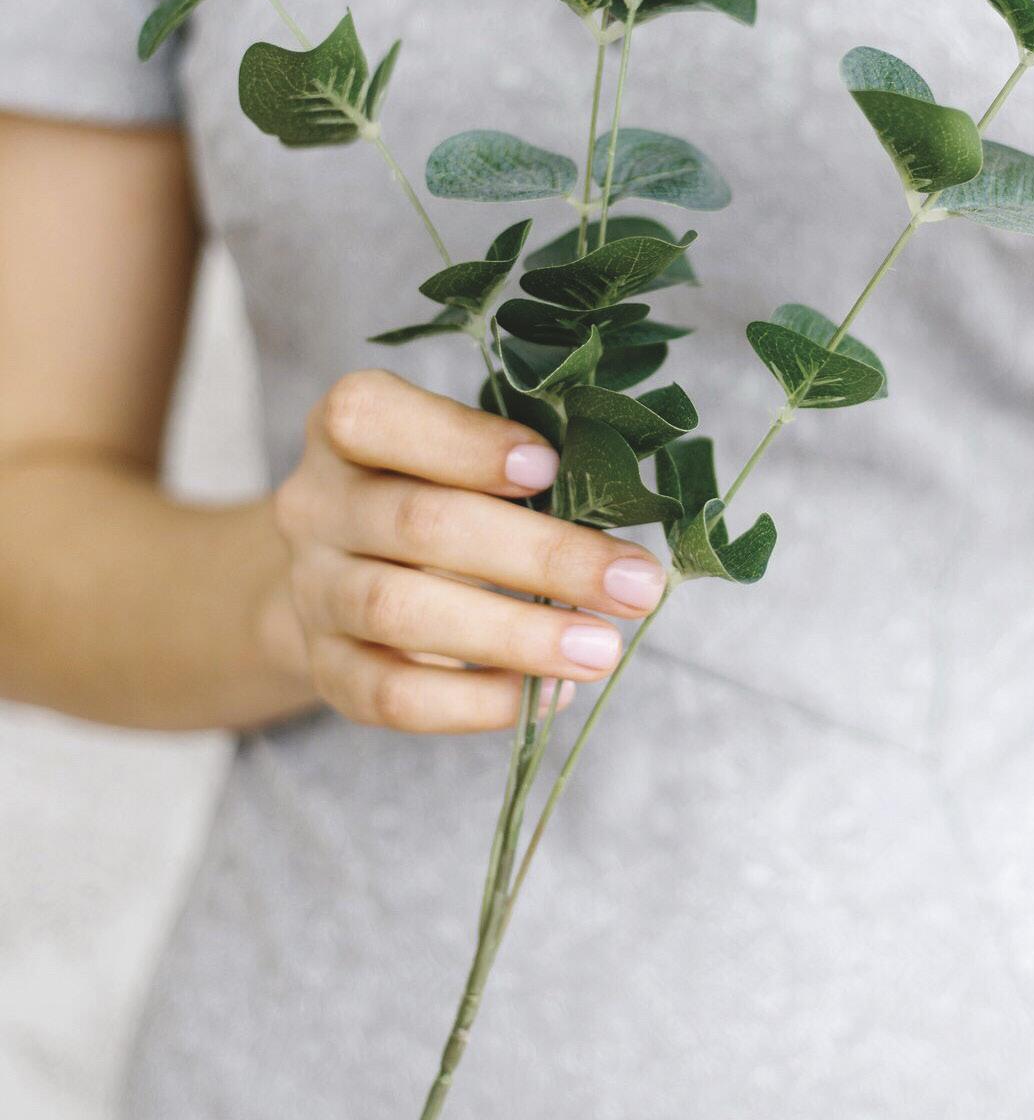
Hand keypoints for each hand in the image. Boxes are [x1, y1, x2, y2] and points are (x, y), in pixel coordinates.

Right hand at [270, 369, 668, 732]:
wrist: (342, 570)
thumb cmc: (433, 490)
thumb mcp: (460, 452)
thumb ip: (518, 460)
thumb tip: (616, 494)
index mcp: (348, 430)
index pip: (378, 419)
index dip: (464, 444)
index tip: (550, 468)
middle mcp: (317, 505)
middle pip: (420, 524)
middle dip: (541, 557)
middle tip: (635, 584)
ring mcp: (313, 591)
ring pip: (401, 613)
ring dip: (516, 636)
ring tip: (601, 649)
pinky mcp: (326, 668)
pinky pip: (392, 694)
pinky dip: (474, 700)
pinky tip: (546, 694)